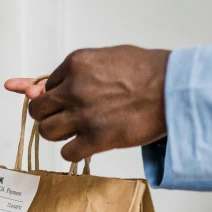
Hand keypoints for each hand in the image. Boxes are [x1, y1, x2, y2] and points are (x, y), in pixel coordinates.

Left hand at [5, 45, 170, 161]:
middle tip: (65, 119)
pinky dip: (74, 152)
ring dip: (58, 135)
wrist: (174, 90)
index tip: (70, 101)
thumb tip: (39, 87)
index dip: (57, 96)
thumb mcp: (109, 58)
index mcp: (76, 64)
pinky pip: (67, 153)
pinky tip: (86, 146)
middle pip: (38, 109)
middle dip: (48, 116)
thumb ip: (77, 73)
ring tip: (76, 132)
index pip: (46, 85)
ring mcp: (84, 115)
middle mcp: (74, 88)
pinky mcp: (97, 139)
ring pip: (46, 132)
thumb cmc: (147, 72)